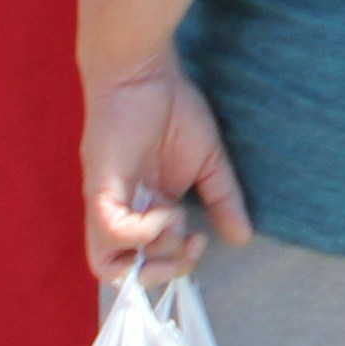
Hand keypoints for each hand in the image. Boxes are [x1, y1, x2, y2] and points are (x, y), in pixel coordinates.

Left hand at [82, 59, 248, 285]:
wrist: (144, 72)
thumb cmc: (172, 108)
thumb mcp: (208, 162)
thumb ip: (223, 200)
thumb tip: (244, 236)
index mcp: (145, 208)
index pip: (148, 260)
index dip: (176, 264)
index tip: (202, 239)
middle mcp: (122, 213)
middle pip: (125, 273)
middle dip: (164, 271)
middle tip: (190, 242)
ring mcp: (107, 204)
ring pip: (107, 264)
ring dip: (149, 258)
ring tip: (174, 226)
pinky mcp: (100, 189)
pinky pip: (111, 232)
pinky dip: (140, 234)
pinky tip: (164, 210)